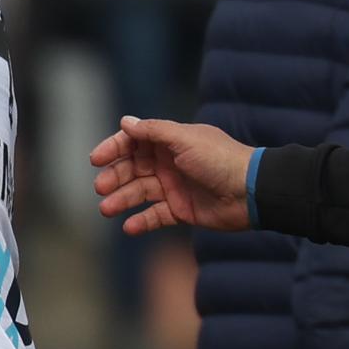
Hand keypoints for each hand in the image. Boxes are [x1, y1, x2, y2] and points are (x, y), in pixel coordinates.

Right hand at [90, 116, 253, 234]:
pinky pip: (155, 216)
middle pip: (131, 168)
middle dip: (114, 177)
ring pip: (139, 193)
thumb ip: (154, 131)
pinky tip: (129, 226)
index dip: (113, 149)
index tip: (96, 159)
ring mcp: (174, 187)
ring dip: (121, 200)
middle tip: (101, 188)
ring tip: (107, 209)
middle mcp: (168, 163)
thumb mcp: (185, 140)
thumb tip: (126, 122)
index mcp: (169, 143)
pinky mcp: (181, 210)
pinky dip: (141, 221)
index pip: (133, 142)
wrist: (252, 192)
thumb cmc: (220, 160)